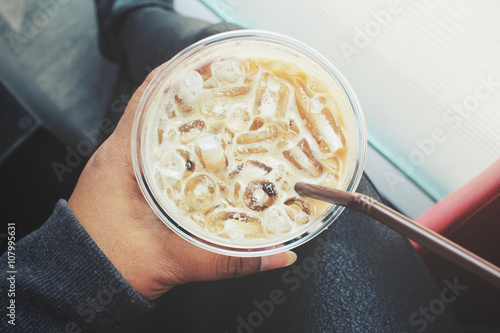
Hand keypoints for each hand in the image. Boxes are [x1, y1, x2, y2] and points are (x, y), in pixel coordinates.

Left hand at [68, 66, 296, 300]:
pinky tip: (208, 156)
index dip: (181, 74)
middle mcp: (119, 155)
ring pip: (158, 130)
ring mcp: (122, 168)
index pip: (149, 96)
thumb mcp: (172, 260)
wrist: (76, 285)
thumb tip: (279, 254)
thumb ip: (227, 259)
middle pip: (158, 108)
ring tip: (227, 116)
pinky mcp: (127, 183)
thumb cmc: (107, 266)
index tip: (214, 65)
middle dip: (196, 96)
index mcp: (122, 158)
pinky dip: (182, 146)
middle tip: (233, 93)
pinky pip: (157, 152)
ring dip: (190, 121)